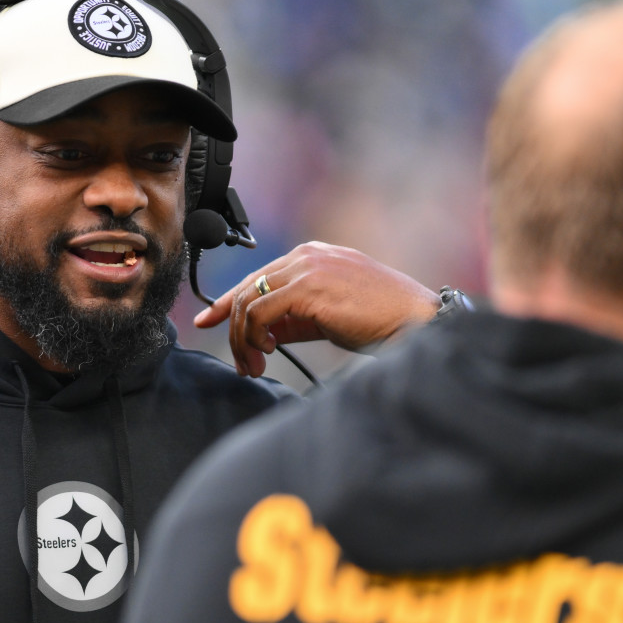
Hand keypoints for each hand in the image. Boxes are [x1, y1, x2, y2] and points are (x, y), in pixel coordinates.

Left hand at [193, 242, 440, 376]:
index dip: (228, 302)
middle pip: (248, 288)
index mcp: (312, 256)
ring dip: (243, 339)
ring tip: (254, 366)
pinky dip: (254, 335)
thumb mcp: (327, 316)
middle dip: (233, 328)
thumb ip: (294, 319)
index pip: (258, 277)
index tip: (208, 320)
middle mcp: (306, 256)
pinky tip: (266, 353)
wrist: (414, 321)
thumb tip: (262, 334)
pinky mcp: (308, 287)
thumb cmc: (380, 319)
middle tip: (241, 363)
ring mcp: (306, 268)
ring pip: (250, 301)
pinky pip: (261, 312)